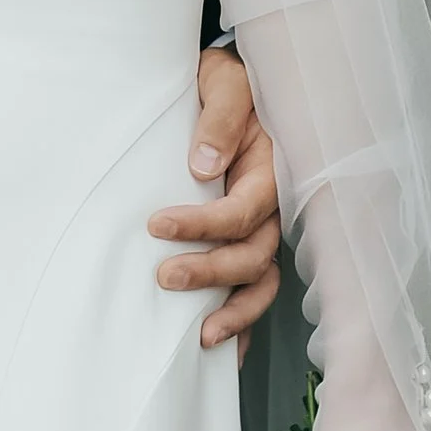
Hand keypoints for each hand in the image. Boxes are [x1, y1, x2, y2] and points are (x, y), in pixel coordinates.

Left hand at [149, 41, 281, 359]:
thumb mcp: (224, 82)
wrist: (235, 81)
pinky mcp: (249, 238)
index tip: (157, 225)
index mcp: (270, 167)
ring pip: (260, 281)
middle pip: (253, 254)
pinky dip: (243, 320)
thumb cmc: (229, 81)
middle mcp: (273, 204)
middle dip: (210, 272)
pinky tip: (223, 349)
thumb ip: (219, 118)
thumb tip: (202, 166)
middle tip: (164, 276)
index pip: (244, 210)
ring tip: (200, 335)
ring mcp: (264, 226)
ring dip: (234, 311)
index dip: (204, 225)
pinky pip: (254, 287)